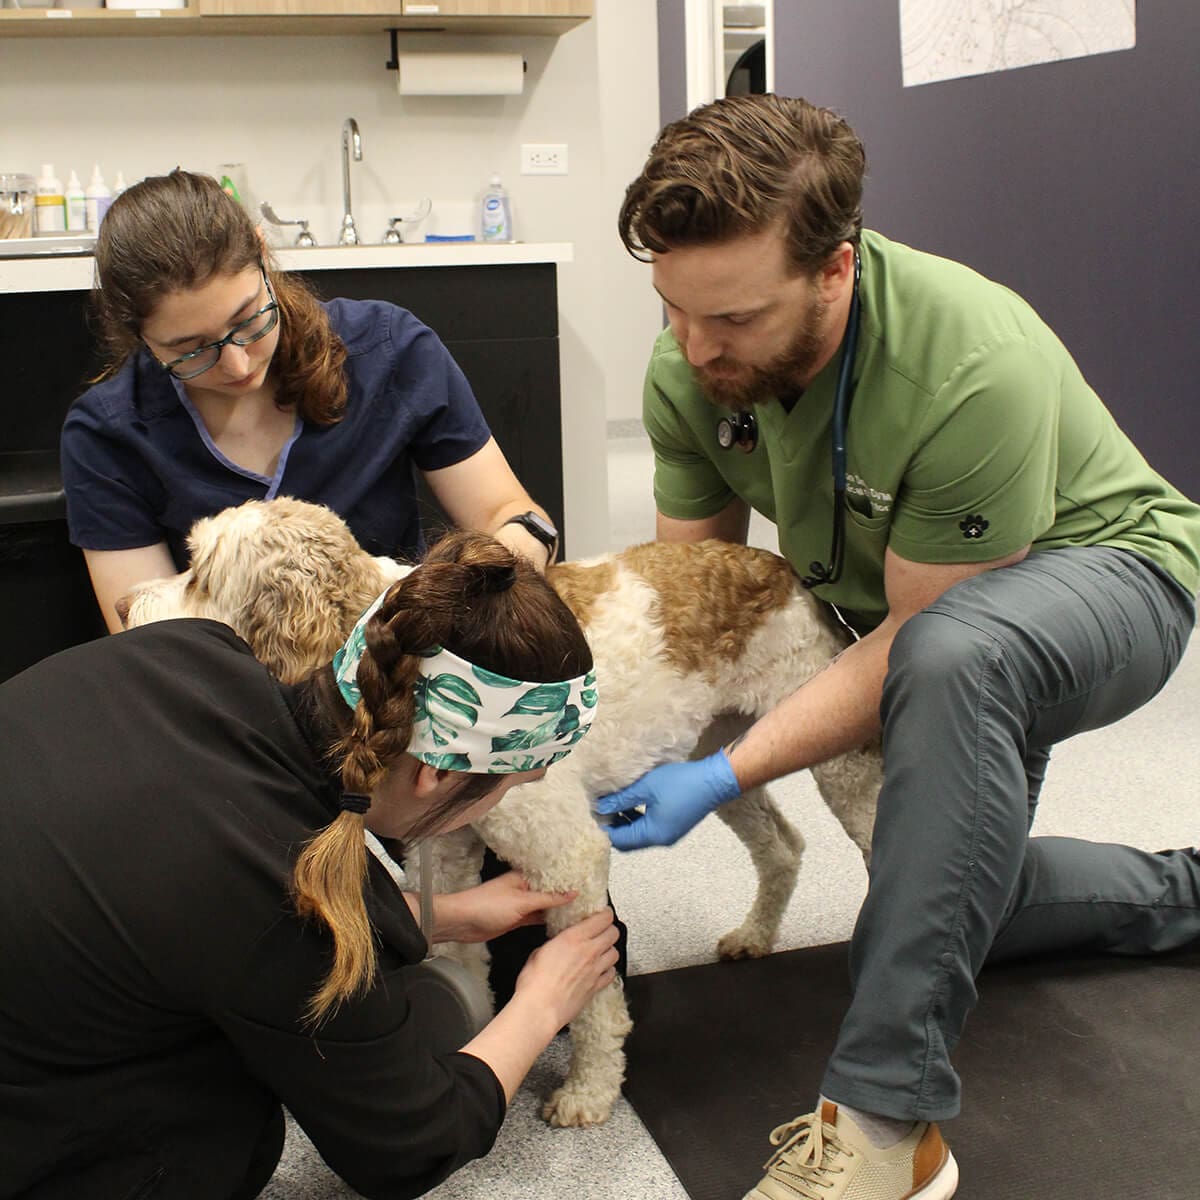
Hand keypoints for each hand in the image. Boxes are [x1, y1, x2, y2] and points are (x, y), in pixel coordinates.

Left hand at [431, 871, 576, 943]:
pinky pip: (537, 918)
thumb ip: (547, 898)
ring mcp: (521, 905)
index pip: (551, 875)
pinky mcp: (517, 919)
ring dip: (558, 909)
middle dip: (566, 895)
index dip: (568, 878)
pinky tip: (562, 924)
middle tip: (589, 899)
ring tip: (581, 911)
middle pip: (549, 891)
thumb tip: (572, 893)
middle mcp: (524, 889)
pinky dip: (548, 920)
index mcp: (524, 877)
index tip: (587, 882)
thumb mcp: (521, 901)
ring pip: (545, 906)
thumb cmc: (486, 906)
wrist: (462, 923)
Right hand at [513, 908, 619, 1029]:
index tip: (602, 913)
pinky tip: (600, 970)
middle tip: (602, 930)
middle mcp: (589, 952)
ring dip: (609, 949)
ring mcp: (595, 970)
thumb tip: (556, 945)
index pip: (602, 918)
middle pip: (613, 933)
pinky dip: (608, 970)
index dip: (605, 913)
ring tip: (601, 950)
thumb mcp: (538, 952)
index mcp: (573, 938)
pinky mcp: (596, 987)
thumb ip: (554, 944)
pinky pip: (611, 974)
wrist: (540, 1009)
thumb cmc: (535, 983)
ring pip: (615, 953)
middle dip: (609, 929)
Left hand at [593, 751, 741, 850]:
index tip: (593, 812)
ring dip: (625, 821)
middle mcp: (661, 840)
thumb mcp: (646, 787)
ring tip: (613, 803)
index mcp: (653, 834)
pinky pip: (650, 828)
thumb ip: (621, 799)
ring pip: (639, 834)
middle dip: (613, 826)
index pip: (619, 840)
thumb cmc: (680, 782)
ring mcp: (669, 834)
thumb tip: (600, 807)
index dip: (604, 828)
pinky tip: (632, 802)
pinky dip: (637, 818)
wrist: (714, 781)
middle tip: (601, 808)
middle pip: (628, 841)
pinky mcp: (674, 826)